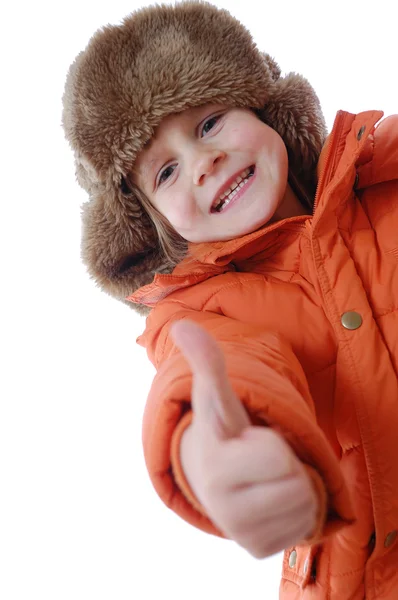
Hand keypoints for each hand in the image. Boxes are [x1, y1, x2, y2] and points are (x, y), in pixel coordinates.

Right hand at [171, 320, 318, 557]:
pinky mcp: (257, 549)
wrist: (215, 480)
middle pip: (299, 483)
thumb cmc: (224, 433)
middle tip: (264, 461)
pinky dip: (300, 513)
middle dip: (289, 465)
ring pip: (307, 507)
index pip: (278, 456)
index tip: (247, 441)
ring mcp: (240, 531)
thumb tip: (182, 324)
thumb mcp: (217, 398)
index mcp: (215, 464)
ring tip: (268, 480)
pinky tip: (273, 502)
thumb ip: (207, 361)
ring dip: (297, 487)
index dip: (272, 442)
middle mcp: (223, 506)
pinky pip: (305, 528)